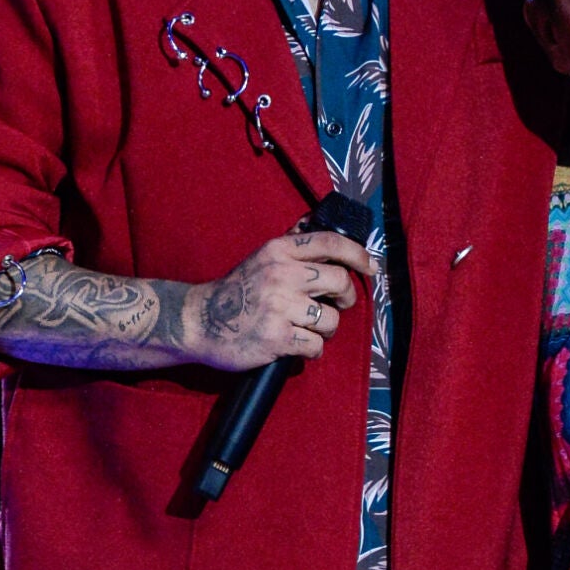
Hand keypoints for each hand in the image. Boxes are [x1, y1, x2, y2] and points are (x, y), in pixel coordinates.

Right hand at [180, 229, 374, 370]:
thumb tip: (316, 219)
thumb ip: (291, 244)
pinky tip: (295, 345)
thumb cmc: (236, 291)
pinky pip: (315, 346)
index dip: (358, 254)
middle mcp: (281, 275)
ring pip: (331, 319)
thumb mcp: (262, 258)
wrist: (198, 322)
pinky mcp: (276, 337)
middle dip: (346, 297)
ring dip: (324, 329)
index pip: (331, 243)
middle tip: (337, 304)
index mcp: (279, 251)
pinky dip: (310, 350)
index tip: (371, 266)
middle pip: (340, 282)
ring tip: (307, 328)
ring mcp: (279, 307)